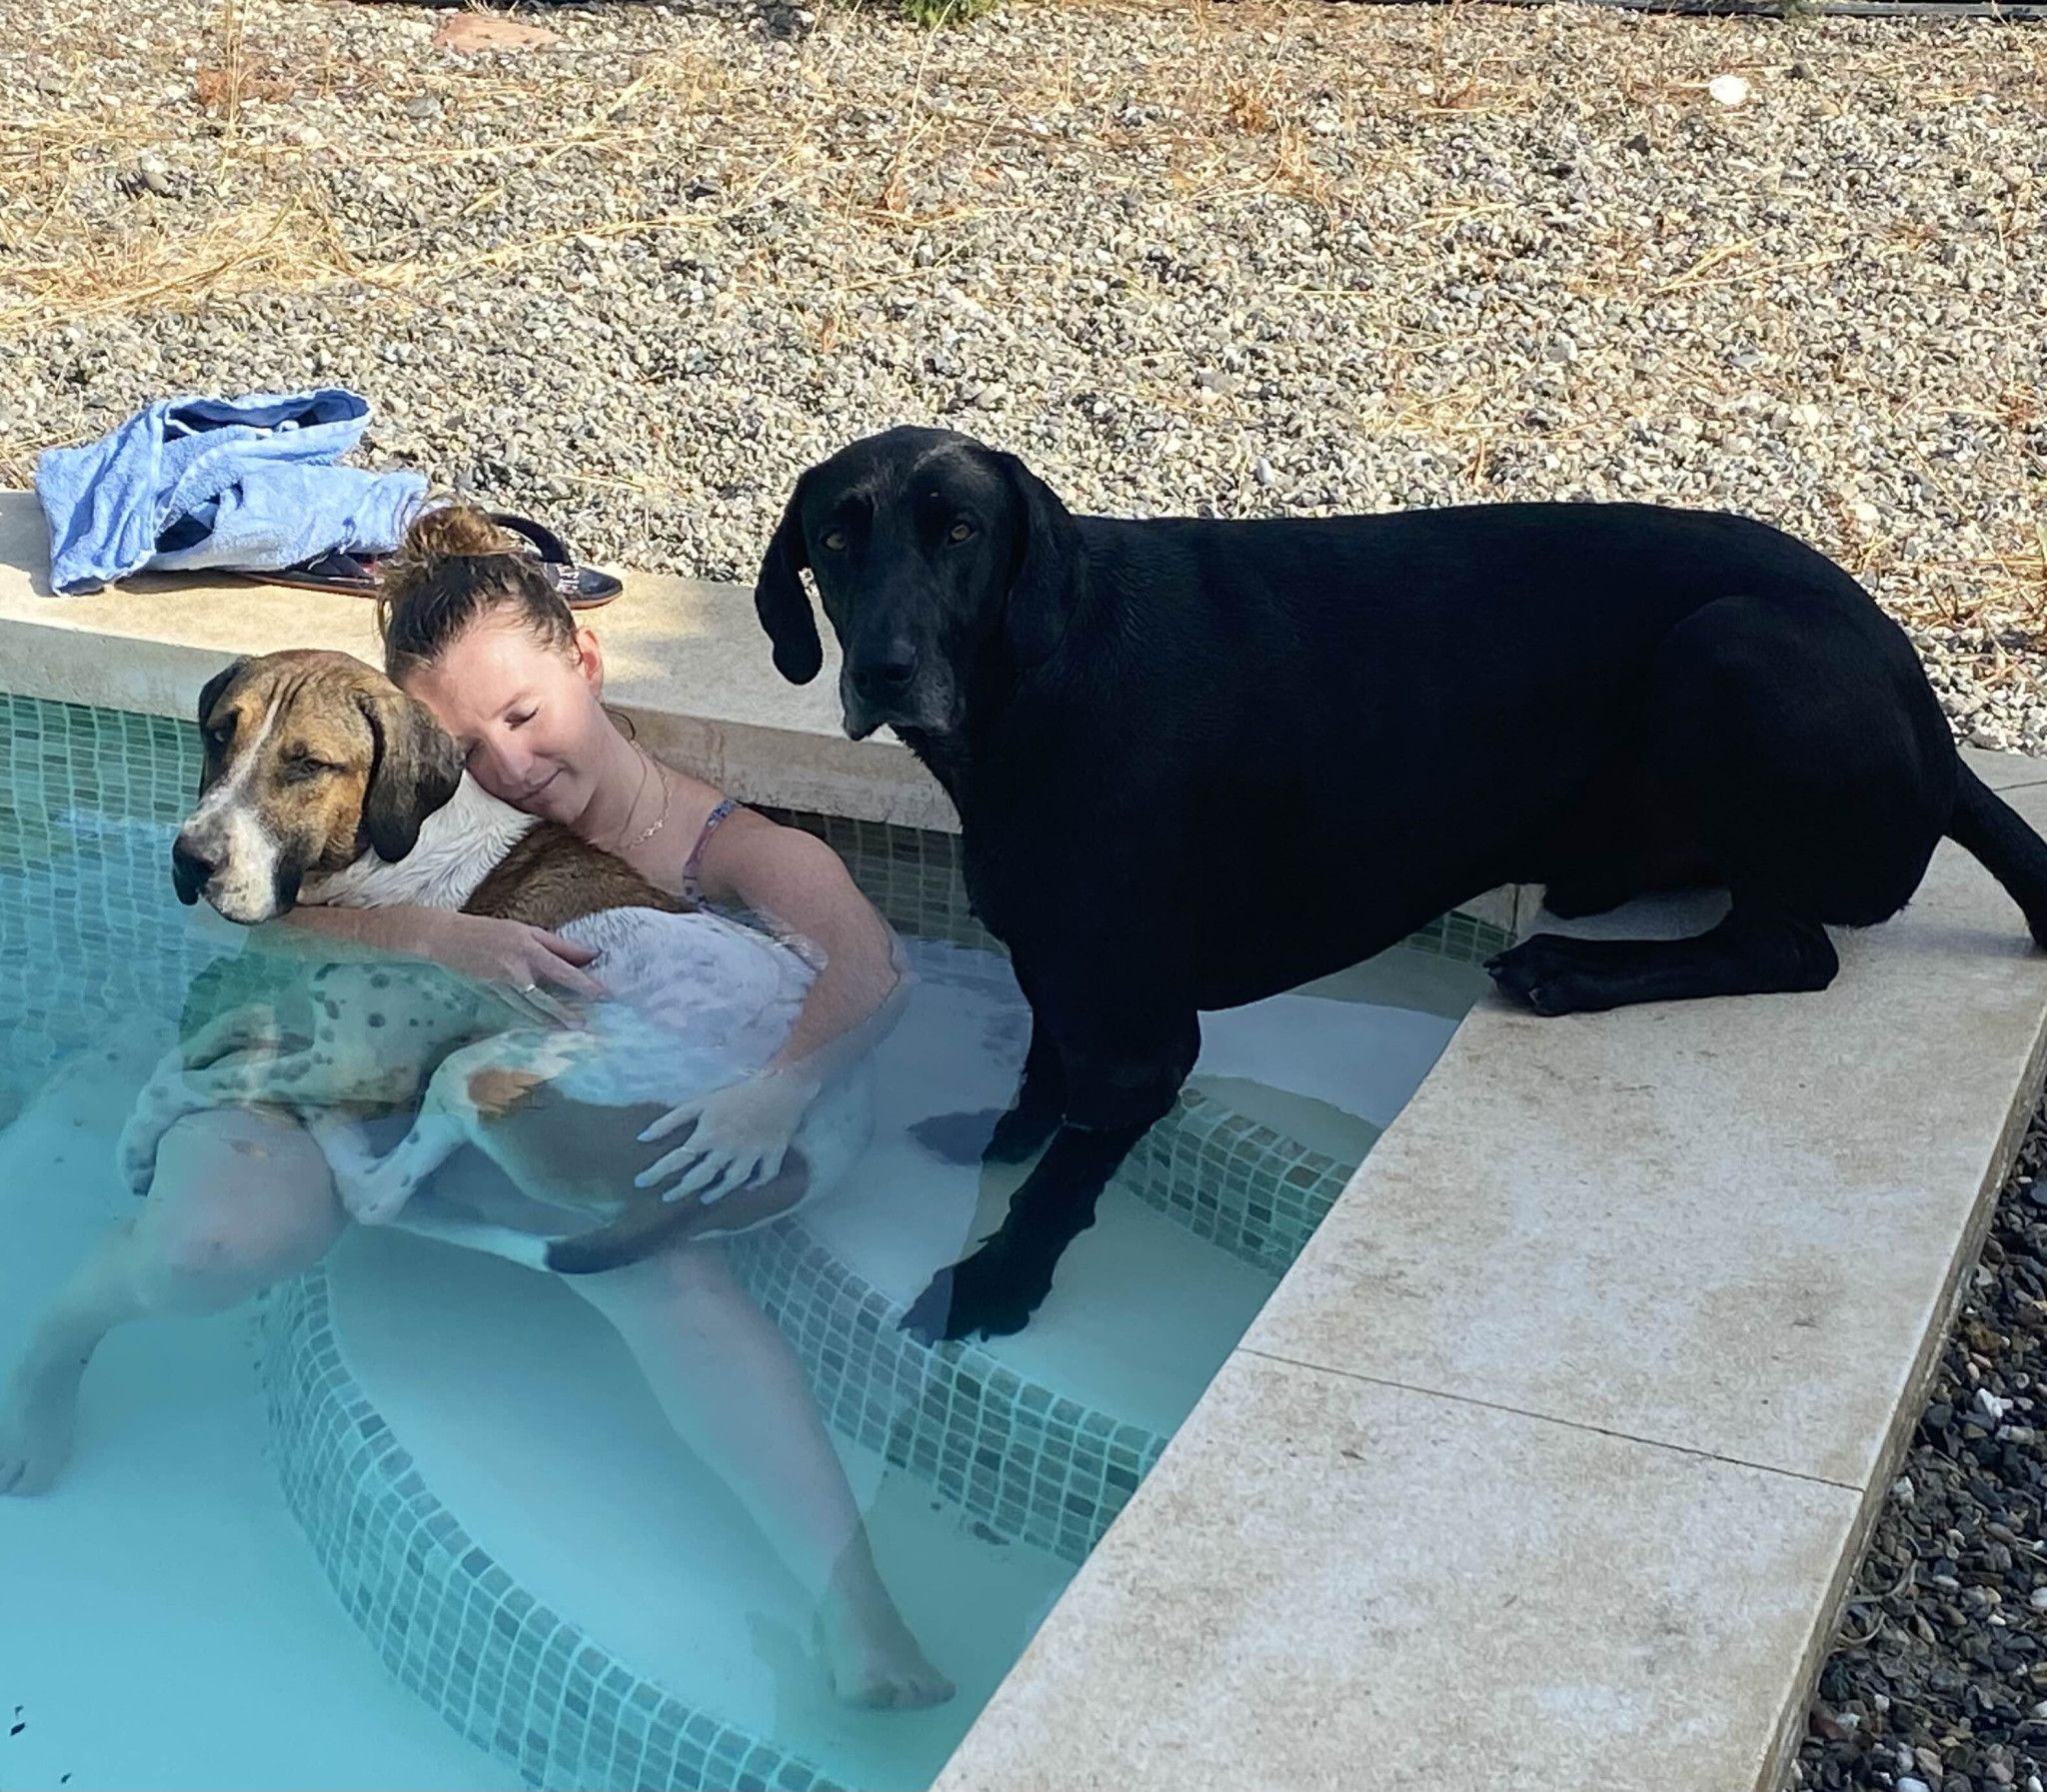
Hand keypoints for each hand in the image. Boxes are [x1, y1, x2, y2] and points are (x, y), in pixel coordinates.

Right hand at [410, 911, 605, 1023]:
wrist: (447, 937)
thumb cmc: (491, 931)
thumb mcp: (526, 930)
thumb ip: (558, 945)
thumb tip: (589, 955)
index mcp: (529, 946)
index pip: (563, 968)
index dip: (584, 982)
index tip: (603, 994)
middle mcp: (517, 966)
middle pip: (548, 994)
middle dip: (567, 1010)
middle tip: (586, 1025)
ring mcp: (502, 983)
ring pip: (532, 1006)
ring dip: (551, 1020)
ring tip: (570, 1030)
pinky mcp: (491, 993)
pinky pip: (515, 1009)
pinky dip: (530, 1019)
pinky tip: (543, 1026)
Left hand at [634, 1067, 821, 1205]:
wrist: (781, 1086)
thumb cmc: (737, 1093)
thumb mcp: (700, 1102)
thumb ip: (671, 1120)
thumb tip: (643, 1137)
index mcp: (708, 1137)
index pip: (676, 1160)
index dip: (656, 1173)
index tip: (640, 1183)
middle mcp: (727, 1151)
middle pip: (701, 1177)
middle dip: (681, 1190)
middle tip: (668, 1198)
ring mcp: (751, 1156)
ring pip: (732, 1182)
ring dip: (717, 1192)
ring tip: (705, 1199)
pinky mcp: (772, 1155)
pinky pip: (764, 1176)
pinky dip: (756, 1184)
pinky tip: (747, 1187)